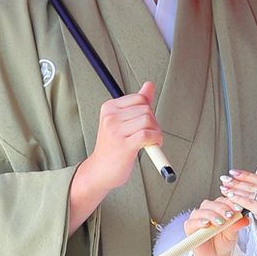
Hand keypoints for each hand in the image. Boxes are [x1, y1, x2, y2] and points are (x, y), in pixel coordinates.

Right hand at [67, 81, 161, 233]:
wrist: (100, 171)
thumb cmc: (113, 146)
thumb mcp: (123, 121)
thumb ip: (138, 103)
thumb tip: (149, 85)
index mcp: (109, 108)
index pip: (140, 98)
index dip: (148, 110)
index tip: (144, 123)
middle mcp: (110, 117)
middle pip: (147, 109)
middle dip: (153, 122)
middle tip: (148, 134)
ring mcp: (116, 131)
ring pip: (149, 121)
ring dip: (156, 132)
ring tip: (149, 141)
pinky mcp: (124, 145)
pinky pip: (149, 134)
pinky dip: (156, 140)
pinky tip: (151, 145)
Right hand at [185, 199, 247, 255]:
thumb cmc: (223, 242)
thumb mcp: (233, 233)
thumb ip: (237, 224)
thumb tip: (245, 219)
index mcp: (219, 208)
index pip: (223, 200)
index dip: (231, 203)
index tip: (238, 208)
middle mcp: (207, 211)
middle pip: (212, 204)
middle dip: (222, 209)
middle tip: (230, 215)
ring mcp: (197, 218)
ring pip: (202, 211)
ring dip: (212, 215)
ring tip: (220, 222)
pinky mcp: (189, 227)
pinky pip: (192, 222)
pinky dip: (199, 222)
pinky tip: (206, 224)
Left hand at [222, 168, 256, 246]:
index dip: (248, 175)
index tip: (238, 173)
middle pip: (254, 183)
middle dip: (238, 180)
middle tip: (226, 178)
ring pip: (250, 192)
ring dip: (235, 189)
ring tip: (225, 187)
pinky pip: (250, 203)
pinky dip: (239, 200)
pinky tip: (231, 198)